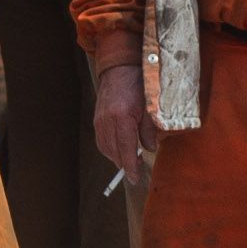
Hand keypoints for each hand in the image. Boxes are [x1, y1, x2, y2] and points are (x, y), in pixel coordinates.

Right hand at [91, 61, 151, 175]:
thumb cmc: (139, 86)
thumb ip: (149, 130)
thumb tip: (149, 149)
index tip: (135, 178)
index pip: (126, 150)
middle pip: (114, 152)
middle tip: (139, 166)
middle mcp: (108, 121)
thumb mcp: (150, 107)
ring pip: (105, 148)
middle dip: (125, 163)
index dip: (131, 167)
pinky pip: (101, 141)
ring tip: (131, 158)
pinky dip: (109, 149)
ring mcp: (99, 120)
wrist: (120, 69)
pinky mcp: (96, 119)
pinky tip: (119, 149)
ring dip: (117, 157)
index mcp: (123, 118)